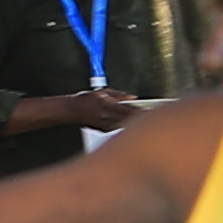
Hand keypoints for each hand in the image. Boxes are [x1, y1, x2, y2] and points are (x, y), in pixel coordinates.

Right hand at [18, 85, 146, 132]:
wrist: (71, 111)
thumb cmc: (86, 100)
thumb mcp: (102, 92)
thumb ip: (119, 95)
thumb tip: (133, 97)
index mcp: (107, 105)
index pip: (128, 110)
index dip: (141, 111)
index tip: (150, 111)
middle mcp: (106, 117)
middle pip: (128, 119)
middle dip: (140, 118)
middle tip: (151, 116)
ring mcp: (105, 126)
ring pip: (125, 125)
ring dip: (133, 123)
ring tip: (143, 119)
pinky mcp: (104, 131)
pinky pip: (118, 129)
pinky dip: (125, 125)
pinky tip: (131, 123)